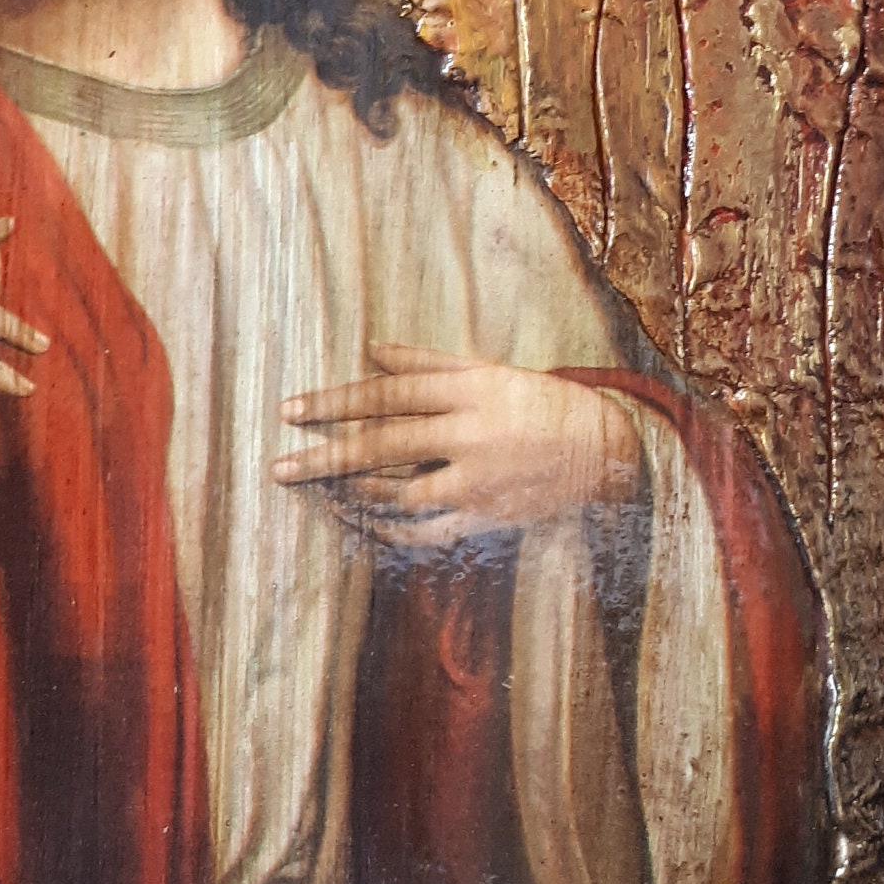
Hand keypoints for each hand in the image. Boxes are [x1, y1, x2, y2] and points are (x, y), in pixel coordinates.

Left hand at [272, 344, 638, 549]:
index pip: (386, 395)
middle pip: (382, 445)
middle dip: (324, 456)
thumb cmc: (537, 401)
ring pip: (398, 494)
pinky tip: (362, 524)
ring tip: (319, 491)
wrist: (605, 449)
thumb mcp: (487, 370)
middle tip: (278, 467)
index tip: (289, 410)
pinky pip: (427, 533)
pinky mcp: (487, 519)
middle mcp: (469, 435)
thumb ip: (427, 362)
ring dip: (351, 495)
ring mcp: (478, 482)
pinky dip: (389, 531)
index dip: (334, 402)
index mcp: (467, 391)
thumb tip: (370, 350)